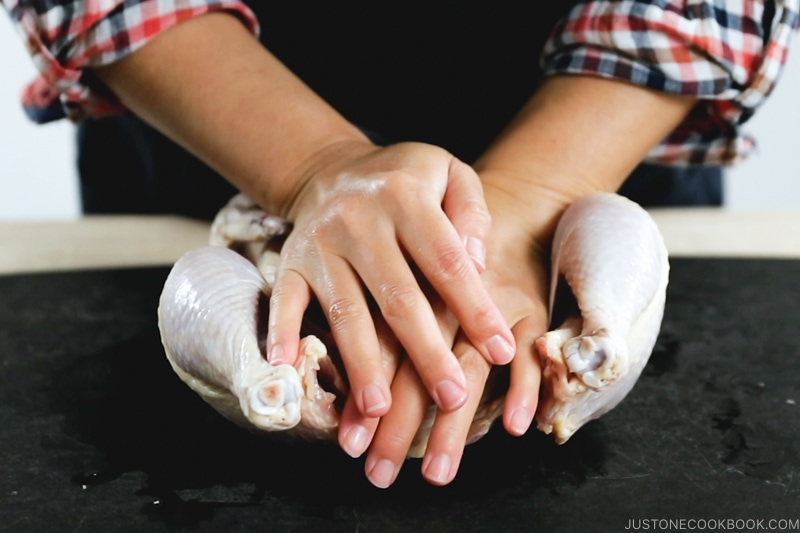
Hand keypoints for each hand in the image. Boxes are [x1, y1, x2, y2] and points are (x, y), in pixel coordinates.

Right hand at [266, 141, 515, 422]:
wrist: (334, 171)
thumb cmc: (406, 180)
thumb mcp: (450, 172)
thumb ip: (473, 210)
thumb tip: (479, 261)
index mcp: (406, 197)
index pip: (446, 261)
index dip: (474, 308)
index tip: (501, 352)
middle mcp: (360, 221)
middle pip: (397, 296)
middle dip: (426, 352)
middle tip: (451, 398)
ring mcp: (320, 244)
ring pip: (345, 311)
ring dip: (362, 362)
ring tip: (380, 409)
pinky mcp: (290, 262)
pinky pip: (284, 301)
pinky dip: (281, 334)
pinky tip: (288, 367)